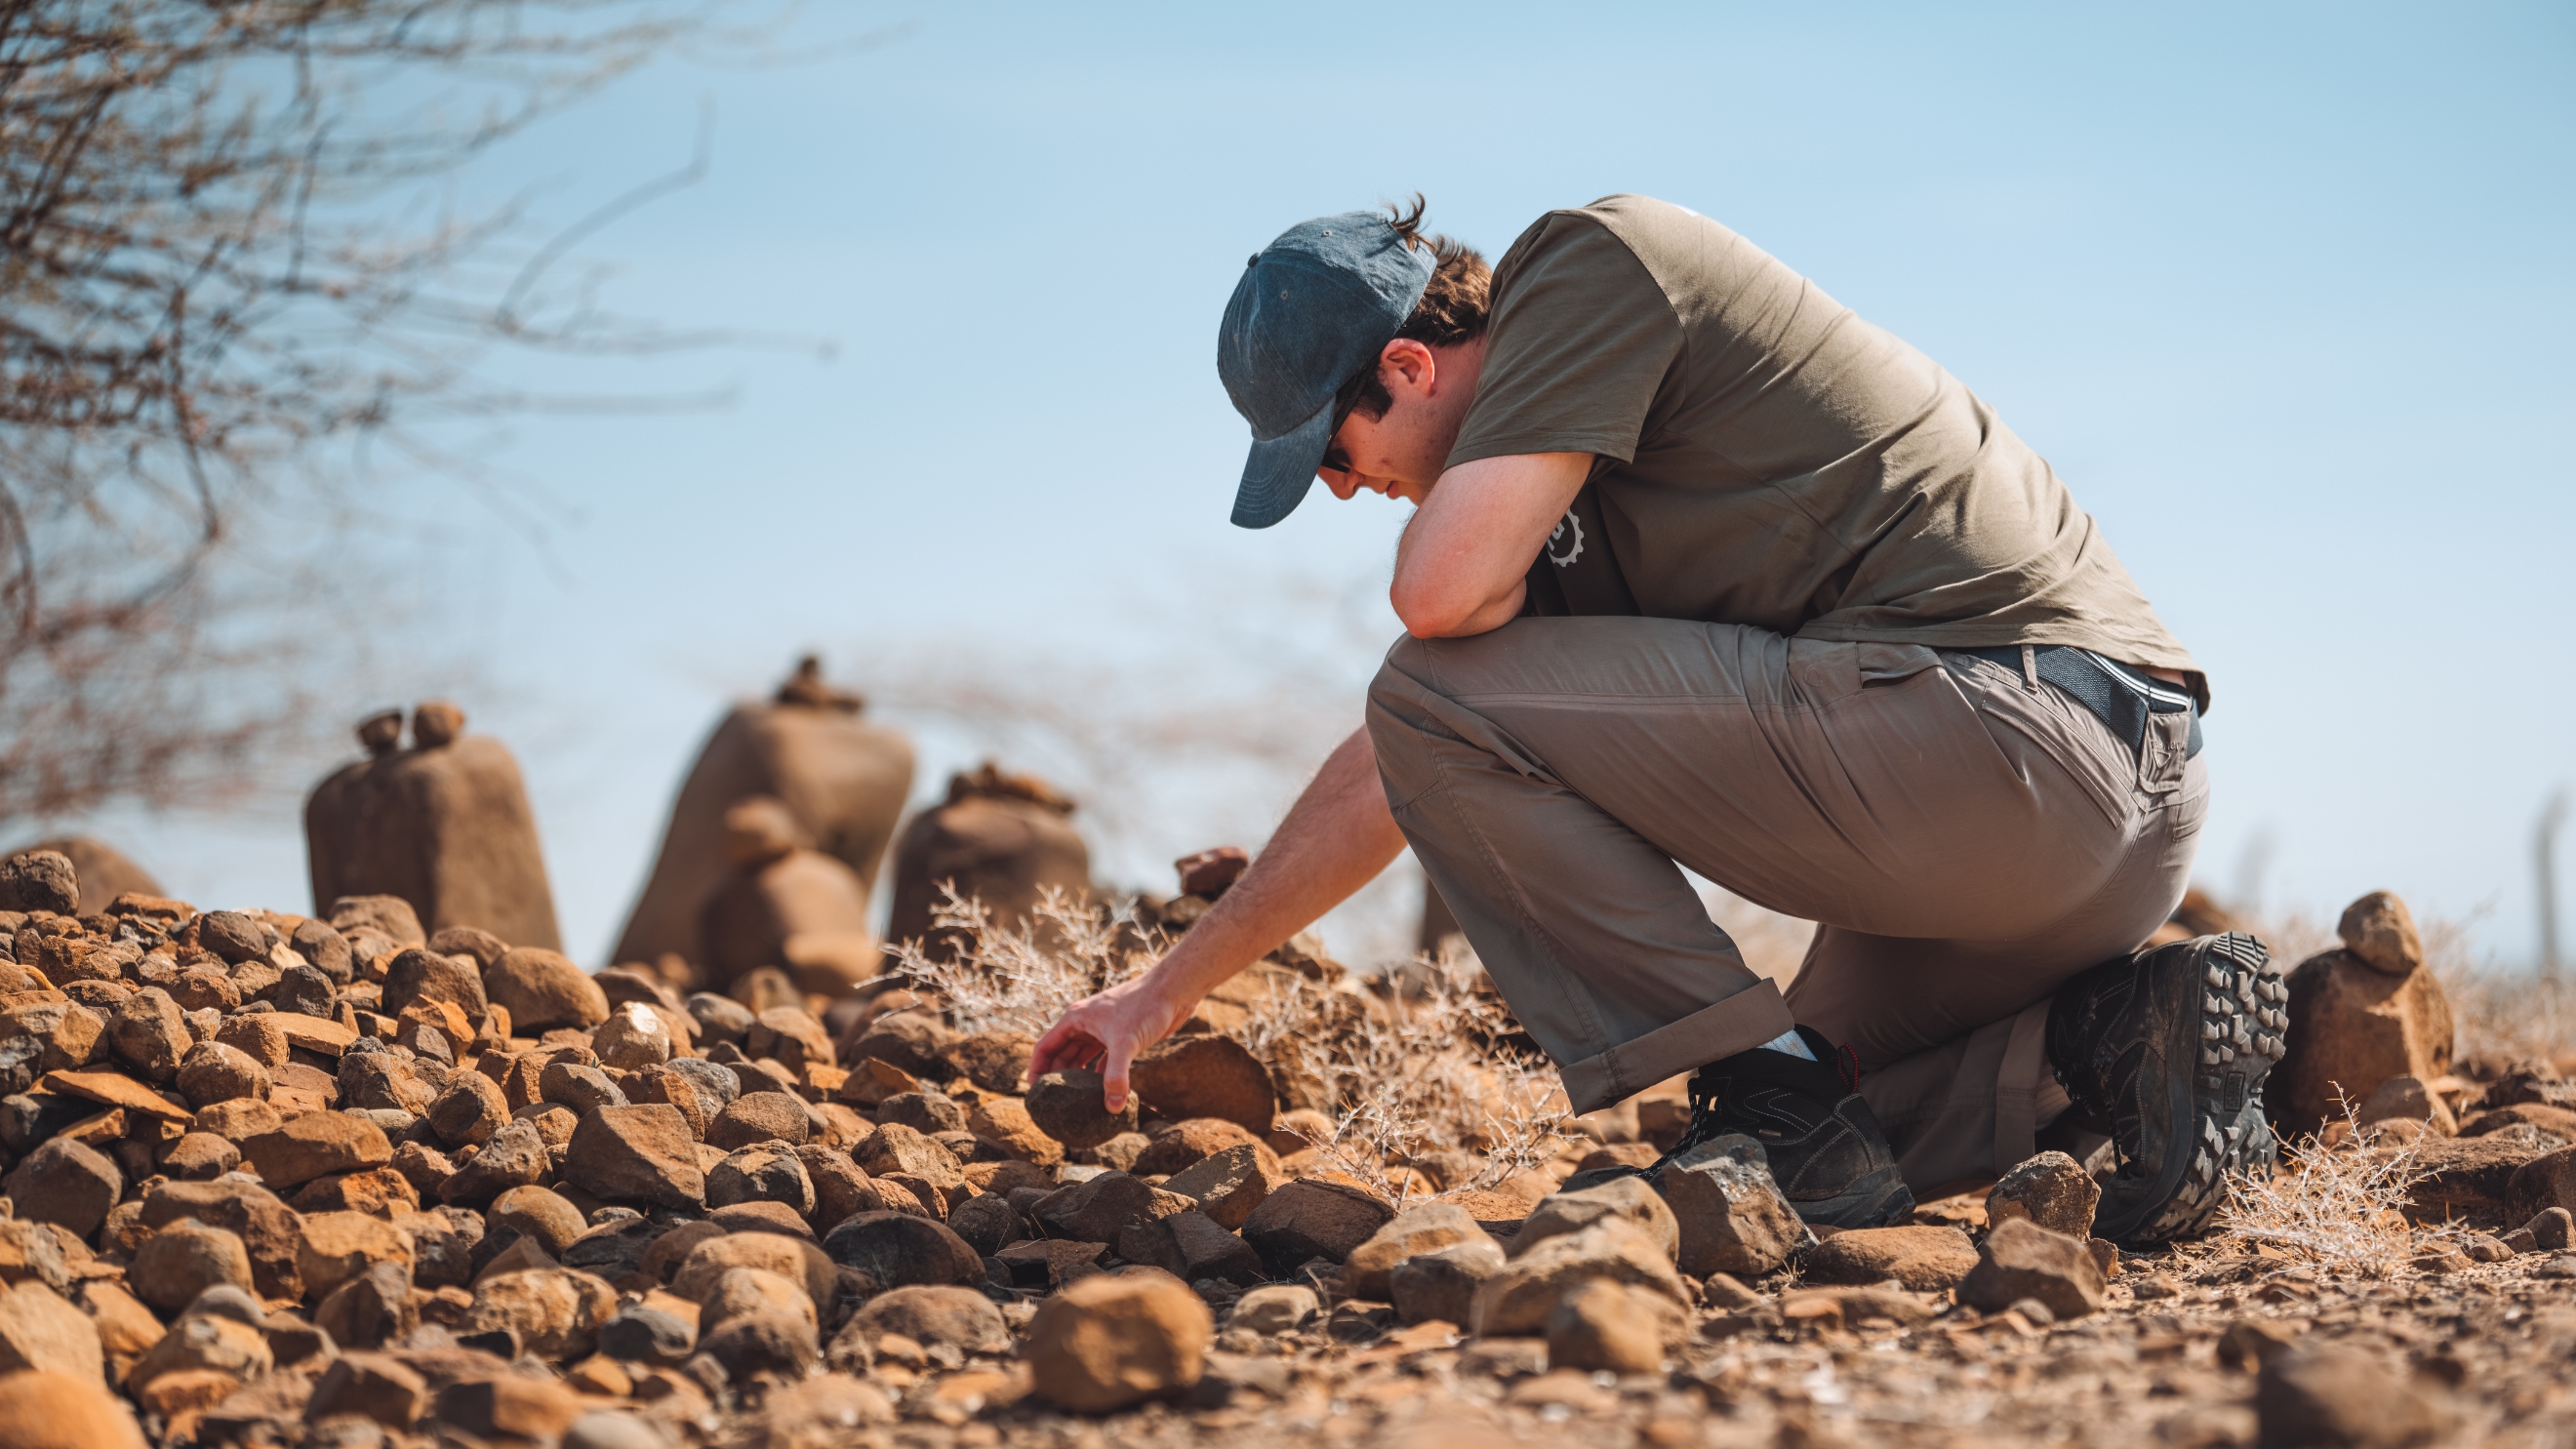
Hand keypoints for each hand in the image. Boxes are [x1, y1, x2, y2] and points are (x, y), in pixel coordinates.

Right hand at [1028, 971, 1195, 1111]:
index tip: (1034, 1094)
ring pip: (1081, 1058)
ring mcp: (1102, 1031)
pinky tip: (1101, 1093)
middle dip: (1056, 1078)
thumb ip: (1116, 1076)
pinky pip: (1102, 1060)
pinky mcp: (1120, 1038)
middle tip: (1053, 1105)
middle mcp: (1085, 1025)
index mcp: (1075, 1019)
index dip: (1036, 1070)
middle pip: (1061, 1055)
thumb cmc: (1145, 1006)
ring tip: (1074, 1103)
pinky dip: (1099, 1076)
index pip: (1045, 1047)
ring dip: (1078, 1079)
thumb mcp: (1126, 1043)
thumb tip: (1112, 1107)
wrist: (1174, 991)